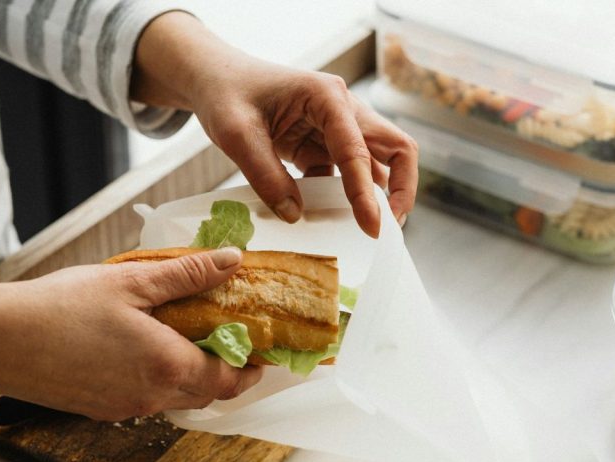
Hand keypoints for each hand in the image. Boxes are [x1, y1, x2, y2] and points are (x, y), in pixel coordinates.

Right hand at [0, 247, 261, 420]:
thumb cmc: (58, 309)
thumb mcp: (132, 282)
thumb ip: (187, 275)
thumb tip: (232, 260)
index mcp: (168, 367)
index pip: (229, 379)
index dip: (252, 366)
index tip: (265, 349)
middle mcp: (151, 396)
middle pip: (208, 394)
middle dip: (227, 372)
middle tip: (234, 338)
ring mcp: (124, 407)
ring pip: (177, 399)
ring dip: (194, 376)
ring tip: (194, 337)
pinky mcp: (99, 408)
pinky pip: (147, 398)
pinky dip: (162, 379)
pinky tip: (148, 347)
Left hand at [194, 63, 418, 237]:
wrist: (214, 79)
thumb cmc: (226, 94)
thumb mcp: (236, 135)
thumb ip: (265, 176)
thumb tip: (295, 216)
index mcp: (327, 97)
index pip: (358, 150)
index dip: (366, 193)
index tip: (372, 228)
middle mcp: (342, 108)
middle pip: (395, 148)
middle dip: (400, 189)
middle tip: (389, 228)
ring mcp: (336, 127)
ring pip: (376, 162)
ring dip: (375, 194)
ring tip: (366, 230)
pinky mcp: (322, 144)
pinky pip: (345, 173)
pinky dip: (344, 196)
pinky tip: (329, 217)